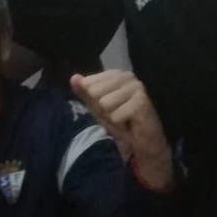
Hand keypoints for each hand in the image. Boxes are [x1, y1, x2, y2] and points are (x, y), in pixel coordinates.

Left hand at [70, 70, 173, 189]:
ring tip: (124, 119)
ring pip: (104, 104)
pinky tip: (131, 124)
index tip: (109, 108)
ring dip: (112, 118)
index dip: (94, 102)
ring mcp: (135, 86)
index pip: (88, 84)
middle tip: (117, 115)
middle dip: (102, 110)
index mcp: (115, 74)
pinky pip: (115, 116)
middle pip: (94, 93)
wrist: (143, 142)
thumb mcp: (98, 108)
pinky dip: (121, 125)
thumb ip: (85, 92)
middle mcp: (126, 76)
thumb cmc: (121, 122)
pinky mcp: (141, 101)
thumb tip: (74, 78)